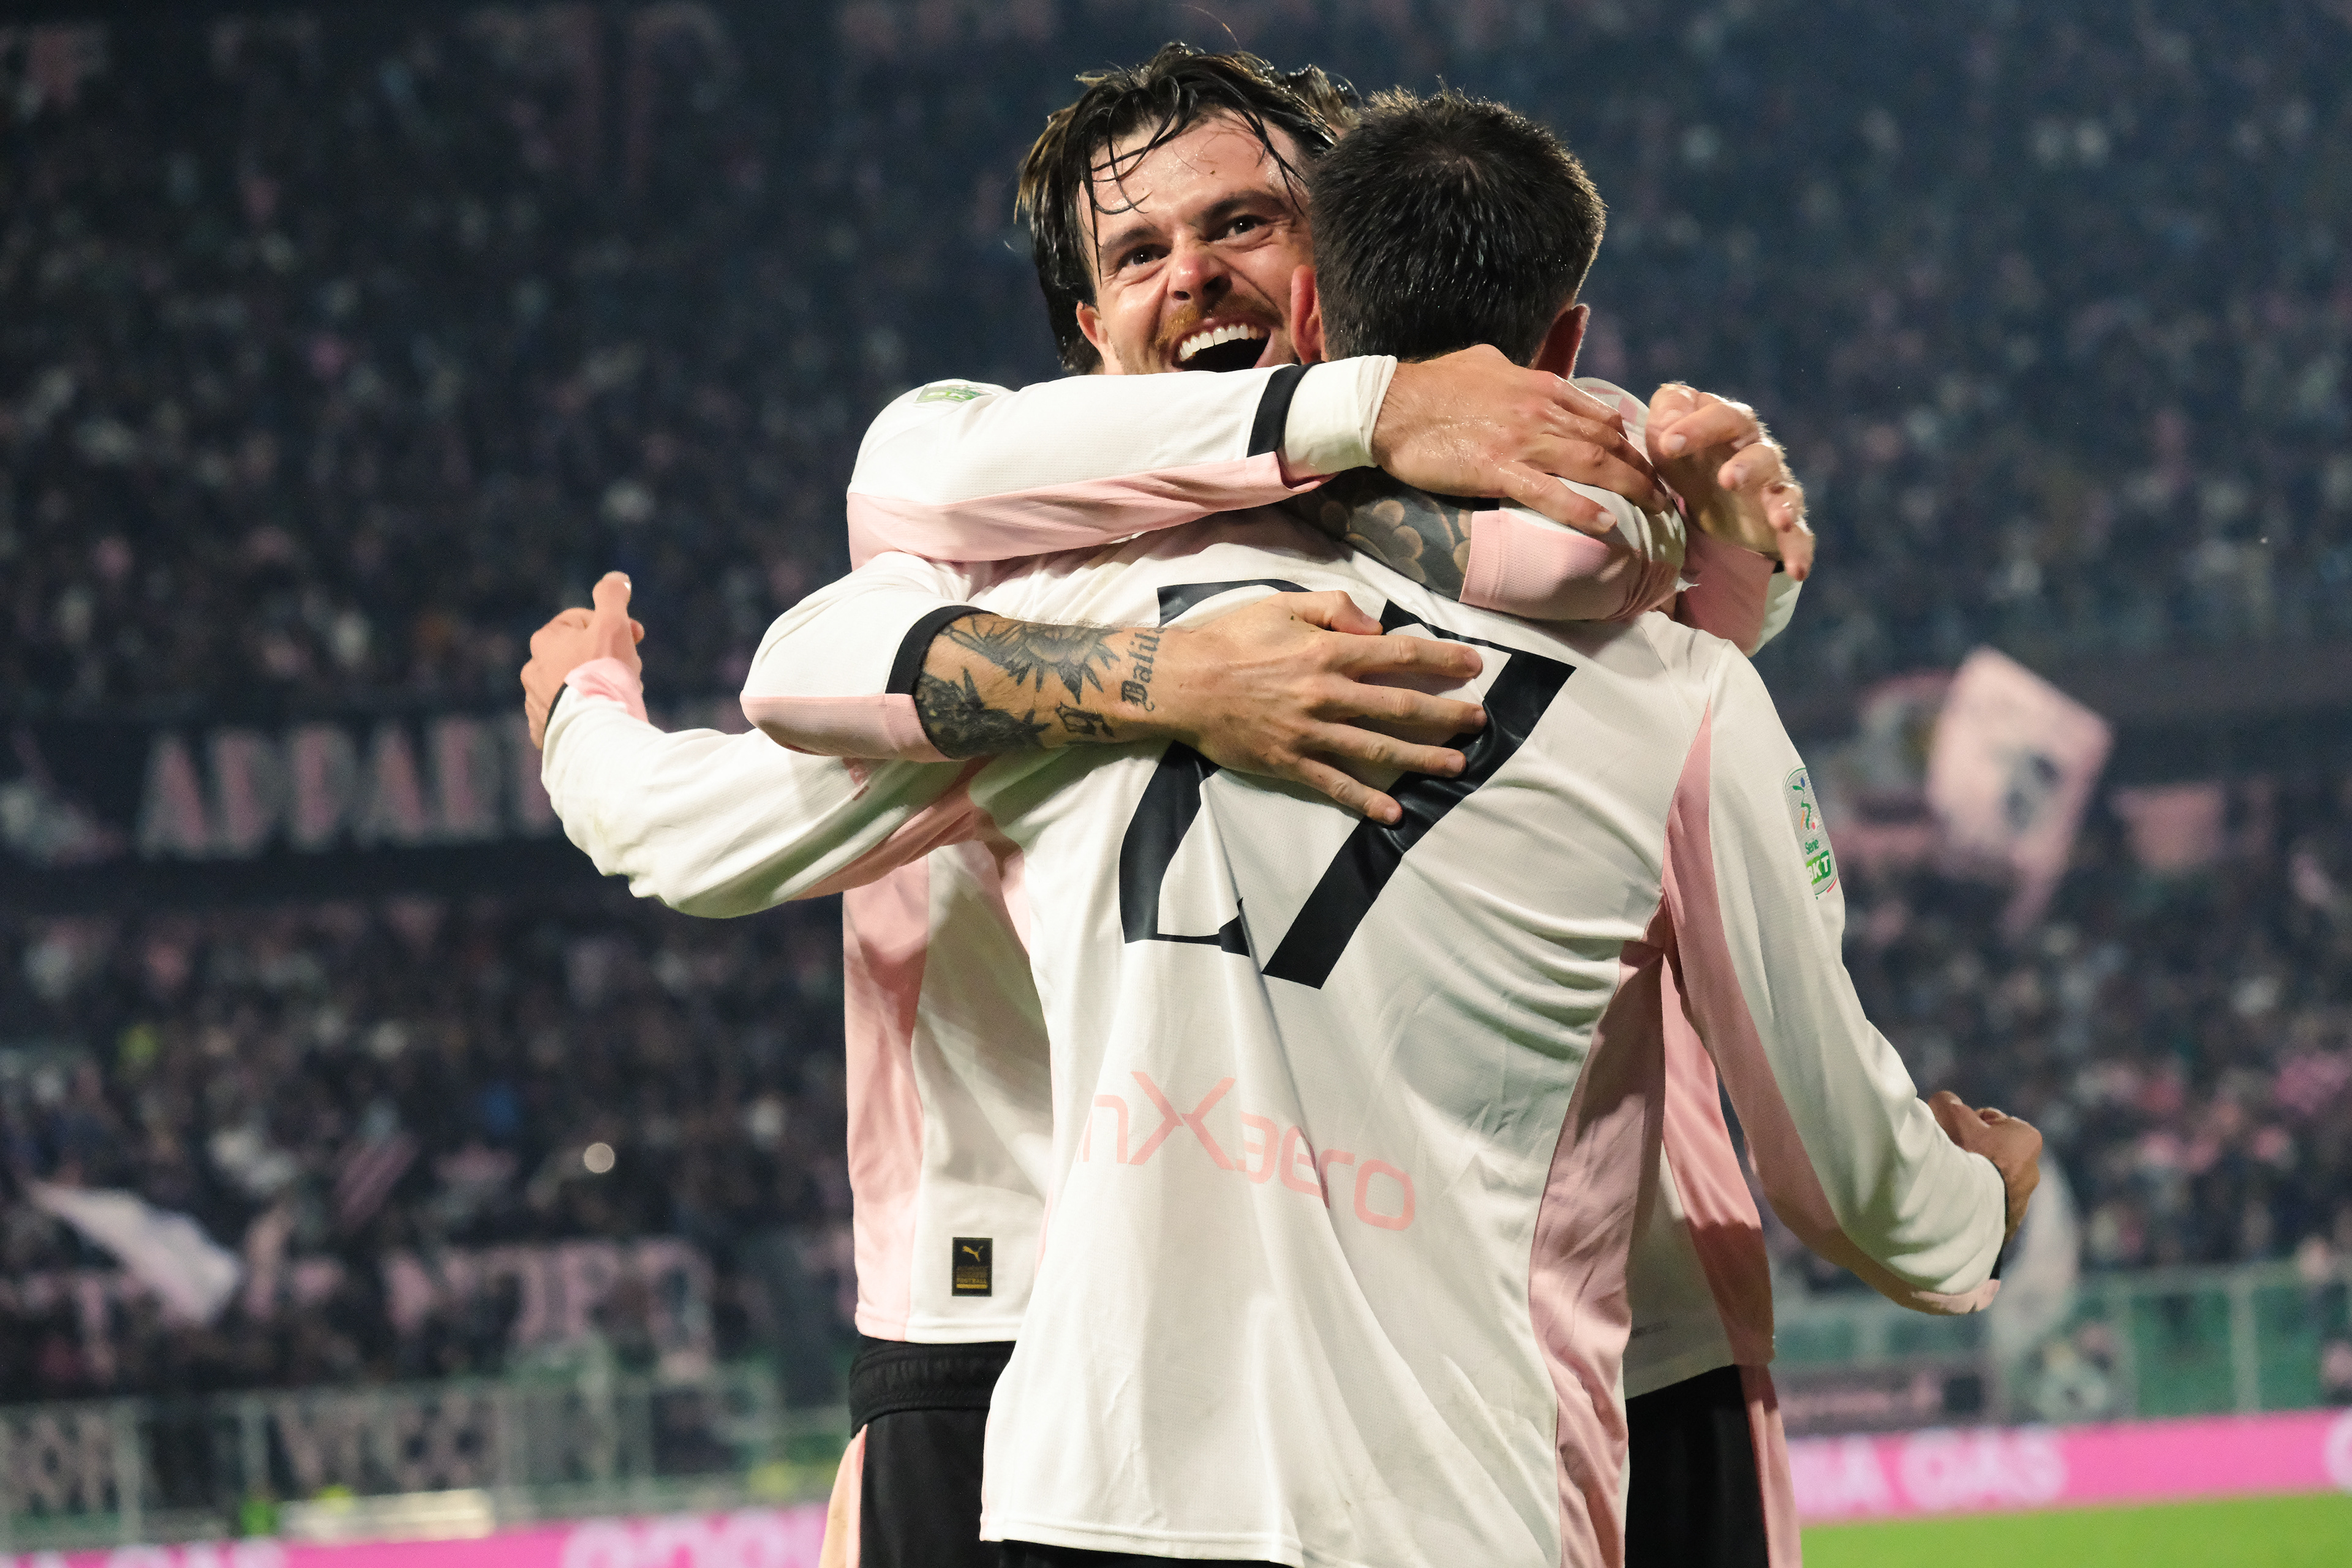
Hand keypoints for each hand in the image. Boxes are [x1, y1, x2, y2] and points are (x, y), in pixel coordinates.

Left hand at [520, 571, 645, 747]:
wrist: (595, 731)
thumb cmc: (604, 673)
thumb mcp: (613, 623)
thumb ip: (612, 596)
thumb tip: (616, 578)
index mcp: (545, 640)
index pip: (582, 621)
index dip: (612, 626)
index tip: (635, 638)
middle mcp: (533, 670)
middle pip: (578, 655)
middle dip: (605, 658)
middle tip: (629, 671)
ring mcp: (536, 703)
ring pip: (571, 687)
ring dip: (594, 687)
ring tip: (617, 697)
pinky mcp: (544, 731)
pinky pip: (565, 717)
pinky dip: (582, 715)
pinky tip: (600, 717)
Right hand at [1154, 592, 1487, 824]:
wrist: (1179, 683)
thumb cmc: (1229, 639)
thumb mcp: (1281, 603)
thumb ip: (1334, 607)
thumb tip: (1377, 626)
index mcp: (1327, 650)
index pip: (1398, 654)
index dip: (1441, 661)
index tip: (1474, 666)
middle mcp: (1325, 693)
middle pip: (1399, 706)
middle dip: (1446, 714)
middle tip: (1479, 721)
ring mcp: (1309, 732)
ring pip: (1377, 749)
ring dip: (1422, 759)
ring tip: (1456, 765)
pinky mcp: (1289, 762)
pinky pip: (1335, 784)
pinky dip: (1366, 800)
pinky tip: (1394, 813)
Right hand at [1372, 346, 1670, 532]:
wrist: (1388, 405)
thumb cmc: (1430, 385)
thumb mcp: (1484, 363)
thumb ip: (1515, 374)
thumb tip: (1529, 378)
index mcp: (1538, 385)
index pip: (1599, 414)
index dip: (1630, 441)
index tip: (1647, 461)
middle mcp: (1540, 409)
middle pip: (1608, 440)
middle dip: (1644, 467)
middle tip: (1667, 493)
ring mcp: (1521, 439)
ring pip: (1592, 463)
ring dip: (1631, 487)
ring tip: (1656, 510)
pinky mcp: (1497, 468)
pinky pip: (1549, 493)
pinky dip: (1581, 509)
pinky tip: (1606, 526)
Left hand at [1645, 384, 1813, 580]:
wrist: (1712, 500)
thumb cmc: (1691, 458)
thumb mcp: (1669, 435)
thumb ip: (1667, 413)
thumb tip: (1667, 419)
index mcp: (1733, 427)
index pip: (1722, 417)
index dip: (1697, 428)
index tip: (1668, 443)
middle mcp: (1760, 455)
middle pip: (1761, 454)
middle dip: (1747, 467)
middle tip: (1727, 481)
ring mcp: (1775, 490)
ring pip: (1785, 493)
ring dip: (1782, 505)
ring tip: (1777, 519)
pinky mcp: (1783, 526)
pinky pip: (1799, 537)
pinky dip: (1799, 551)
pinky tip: (1798, 570)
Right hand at [1930, 1090, 2042, 1242]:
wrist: (1967, 1209)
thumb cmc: (1964, 1155)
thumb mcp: (1950, 1114)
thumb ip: (1948, 1103)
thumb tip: (1945, 1104)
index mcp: (2026, 1139)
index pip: (1990, 1120)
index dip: (1964, 1123)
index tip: (1949, 1133)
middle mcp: (2032, 1171)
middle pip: (1991, 1153)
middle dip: (1970, 1153)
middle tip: (1945, 1158)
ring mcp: (2021, 1202)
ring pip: (1989, 1183)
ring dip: (1971, 1182)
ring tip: (1947, 1184)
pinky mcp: (2007, 1227)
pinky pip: (1986, 1209)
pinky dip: (1971, 1205)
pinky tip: (1952, 1205)